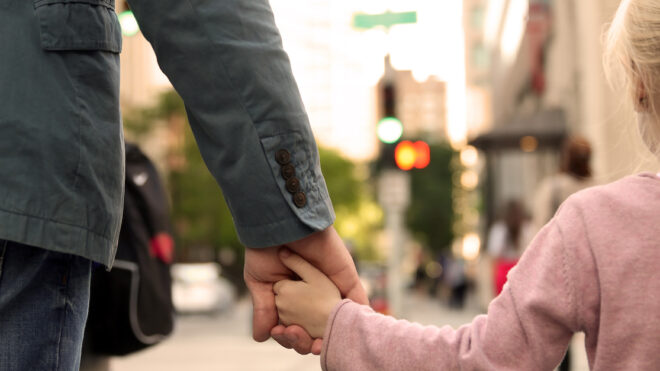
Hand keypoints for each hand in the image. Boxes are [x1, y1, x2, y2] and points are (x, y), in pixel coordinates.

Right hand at [244, 226, 367, 353]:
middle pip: (317, 330)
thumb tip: (261, 338)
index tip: (283, 335)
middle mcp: (315, 296)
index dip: (292, 338)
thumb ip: (264, 310)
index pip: (296, 328)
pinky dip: (357, 318)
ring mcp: (332, 288)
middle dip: (308, 341)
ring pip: (337, 321)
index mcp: (295, 299)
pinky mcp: (346, 278)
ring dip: (330, 337)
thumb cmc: (265, 249)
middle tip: (297, 337)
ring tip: (316, 343)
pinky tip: (350, 332)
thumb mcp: (260, 283)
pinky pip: (359, 301)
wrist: (279, 224)